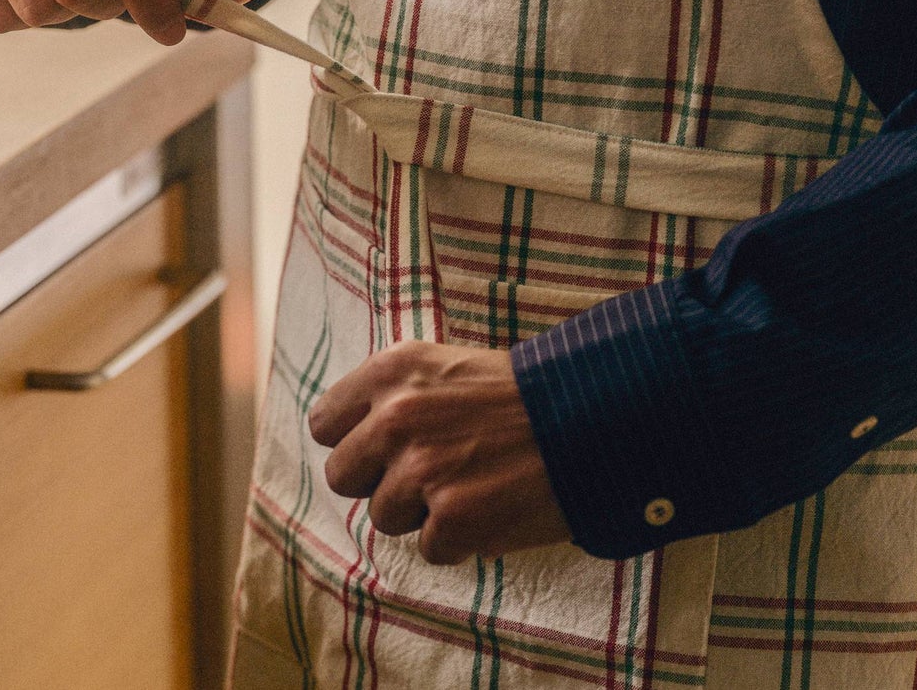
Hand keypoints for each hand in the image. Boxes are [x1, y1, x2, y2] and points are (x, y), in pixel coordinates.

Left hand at [308, 340, 571, 565]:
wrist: (590, 417)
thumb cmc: (519, 394)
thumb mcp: (445, 367)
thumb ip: (391, 396)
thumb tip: (346, 438)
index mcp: (392, 371)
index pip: (326, 422)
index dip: (353, 439)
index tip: (380, 447)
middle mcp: (396, 416)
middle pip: (342, 476)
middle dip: (378, 480)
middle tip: (426, 471)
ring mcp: (421, 470)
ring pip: (384, 516)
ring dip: (421, 511)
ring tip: (471, 481)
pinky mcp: (450, 518)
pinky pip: (428, 548)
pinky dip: (458, 538)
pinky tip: (492, 505)